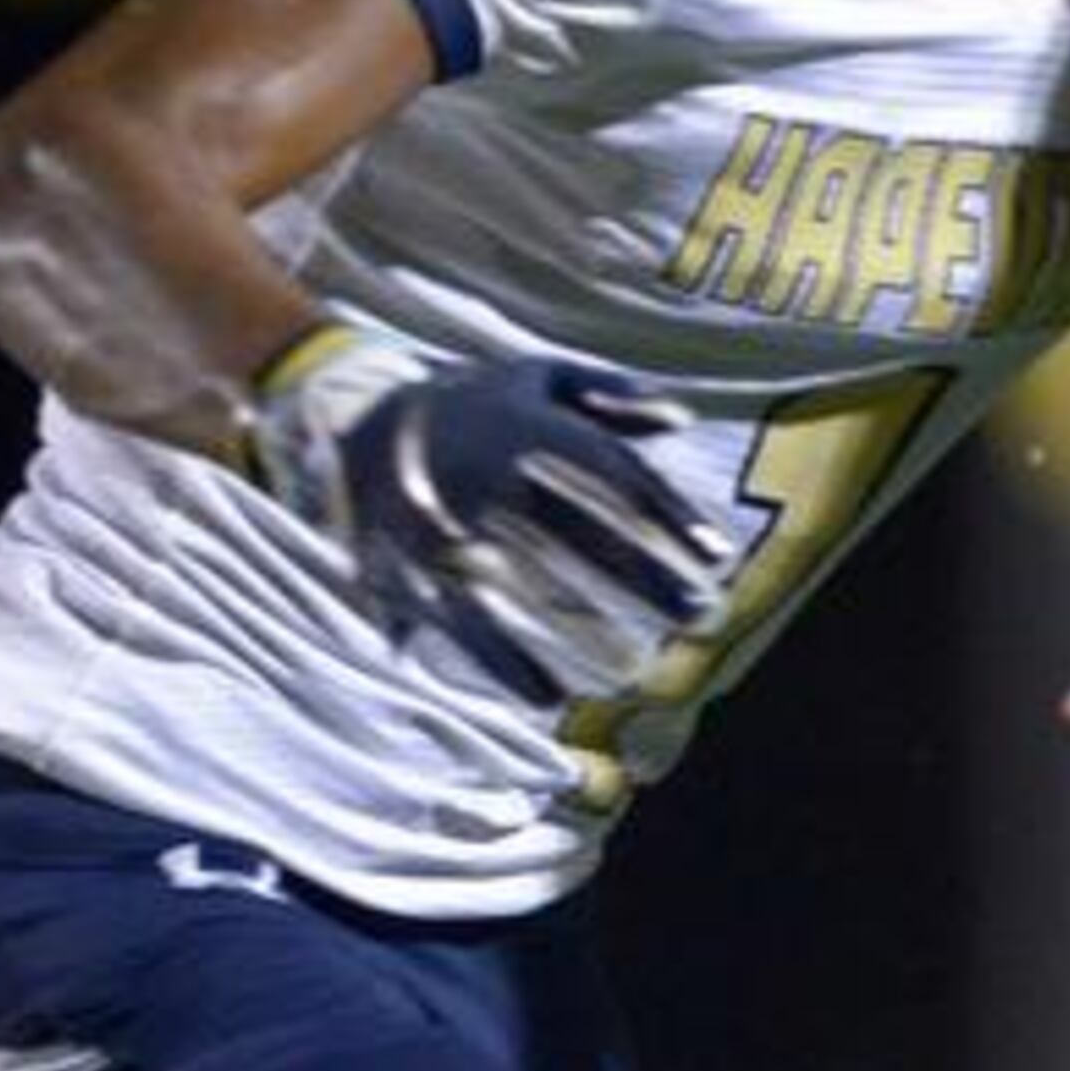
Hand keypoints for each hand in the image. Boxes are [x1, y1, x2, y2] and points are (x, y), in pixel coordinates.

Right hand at [247, 324, 732, 704]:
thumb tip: (683, 417)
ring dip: (584, 632)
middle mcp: (489, 477)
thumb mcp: (537, 376)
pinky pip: (461, 623)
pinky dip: (502, 661)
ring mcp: (447, 527)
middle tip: (702, 618)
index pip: (615, 475)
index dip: (669, 516)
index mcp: (528, 429)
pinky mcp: (408, 568)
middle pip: (581, 535)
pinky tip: (548, 695)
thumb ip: (612, 393)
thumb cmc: (470, 398)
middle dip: (645, 580)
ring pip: (526, 589)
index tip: (719, 557)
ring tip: (638, 668)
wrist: (350, 413)